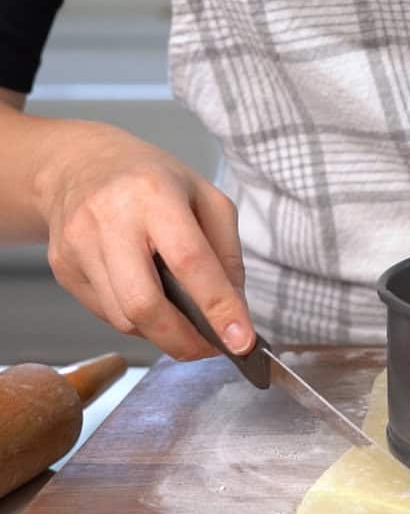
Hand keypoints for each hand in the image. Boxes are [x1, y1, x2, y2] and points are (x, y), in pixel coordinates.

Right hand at [35, 120, 253, 358]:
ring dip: (161, 334)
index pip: (190, 261)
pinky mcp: (63, 267)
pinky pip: (106, 313)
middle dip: (183, 340)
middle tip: (210, 349)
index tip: (242, 342)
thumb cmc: (154, 181)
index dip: (218, 307)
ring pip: (123, 317)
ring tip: (186, 327)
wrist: (81, 164)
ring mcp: (79, 245)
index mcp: (155, 194)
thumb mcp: (206, 198)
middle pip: (144, 303)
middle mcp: (110, 219)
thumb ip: (226, 253)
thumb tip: (235, 310)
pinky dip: (136, 322)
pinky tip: (153, 306)